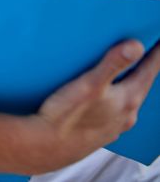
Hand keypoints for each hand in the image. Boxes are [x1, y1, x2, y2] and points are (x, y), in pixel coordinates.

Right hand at [29, 40, 159, 171]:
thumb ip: (113, 64)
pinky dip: (114, 97)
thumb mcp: (89, 84)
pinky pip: (115, 110)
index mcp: (127, 100)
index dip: (156, 55)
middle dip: (143, 67)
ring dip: (128, 83)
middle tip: (145, 49)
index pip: (150, 72)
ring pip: (128, 99)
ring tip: (123, 69)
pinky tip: (104, 95)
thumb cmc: (65, 116)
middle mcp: (126, 115)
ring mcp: (114, 126)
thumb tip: (137, 46)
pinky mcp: (101, 132)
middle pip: (141, 85)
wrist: (45, 148)